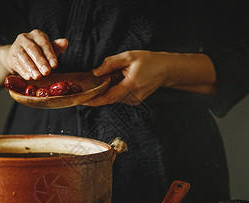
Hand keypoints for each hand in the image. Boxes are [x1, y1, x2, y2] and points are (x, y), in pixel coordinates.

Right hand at [1, 29, 67, 79]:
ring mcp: (16, 46)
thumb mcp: (48, 51)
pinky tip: (28, 77)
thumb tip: (65, 42)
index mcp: (37, 35)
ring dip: (31, 67)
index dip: (50, 55)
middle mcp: (25, 38)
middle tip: (47, 72)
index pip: (44, 44)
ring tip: (37, 76)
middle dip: (40, 62)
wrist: (18, 57)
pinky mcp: (10, 56)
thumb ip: (56, 48)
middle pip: (33, 49)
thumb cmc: (37, 54)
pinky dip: (23, 71)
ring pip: (23, 56)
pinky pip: (16, 63)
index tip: (55, 65)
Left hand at [84, 50, 216, 105]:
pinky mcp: (135, 101)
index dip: (94, 100)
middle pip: (108, 98)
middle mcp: (133, 96)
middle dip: (96, 94)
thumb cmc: (149, 61)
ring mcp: (134, 100)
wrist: (166, 69)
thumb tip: (95, 72)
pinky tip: (115, 82)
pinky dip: (113, 91)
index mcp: (131, 85)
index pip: (108, 97)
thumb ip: (111, 63)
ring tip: (104, 81)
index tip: (81, 100)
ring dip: (105, 92)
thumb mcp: (129, 56)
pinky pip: (119, 97)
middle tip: (85, 88)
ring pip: (113, 98)